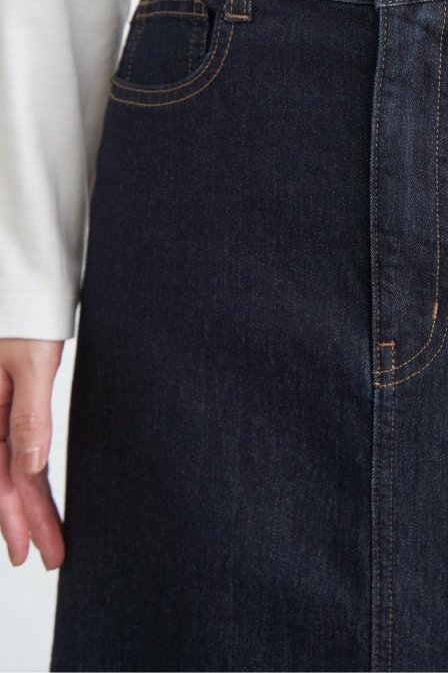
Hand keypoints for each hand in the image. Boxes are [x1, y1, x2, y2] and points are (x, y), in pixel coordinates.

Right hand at [0, 337, 64, 569]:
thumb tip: (30, 467)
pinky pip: (16, 446)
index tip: (27, 550)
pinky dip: (27, 474)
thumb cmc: (24, 316)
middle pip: (4, 478)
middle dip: (24, 520)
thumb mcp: (31, 362)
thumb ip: (28, 414)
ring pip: (12, 467)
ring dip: (29, 504)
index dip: (10, 516)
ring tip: (47, 540)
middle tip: (48, 557)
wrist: (23, 285)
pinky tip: (35, 496)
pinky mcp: (9, 403)